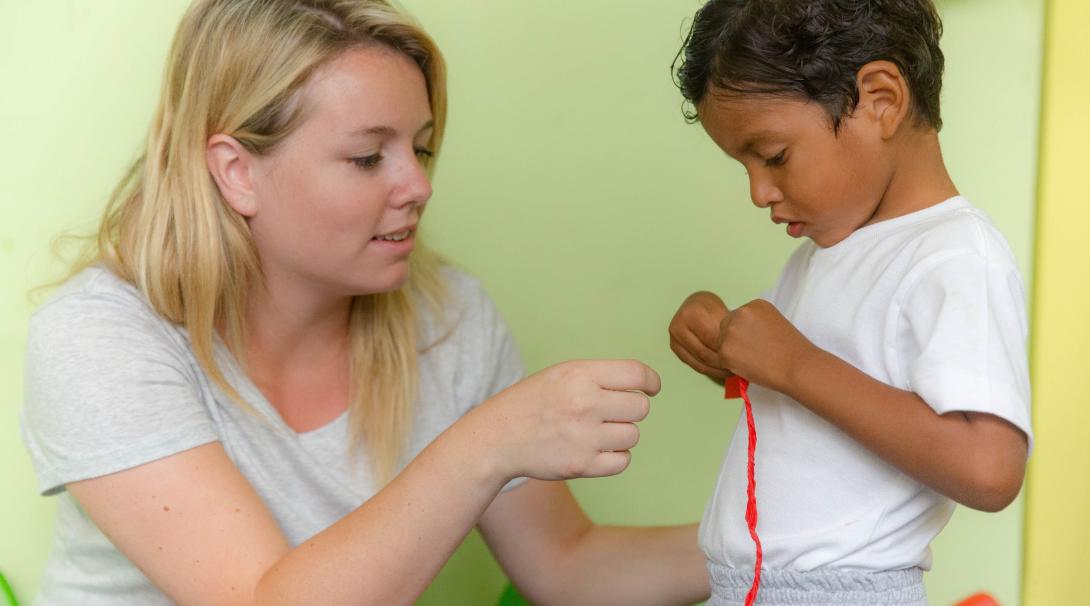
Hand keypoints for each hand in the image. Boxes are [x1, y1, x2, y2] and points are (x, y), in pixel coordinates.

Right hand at [473, 360, 659, 481]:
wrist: (497, 438)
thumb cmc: (533, 403)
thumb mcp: (562, 374)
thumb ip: (600, 376)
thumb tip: (645, 386)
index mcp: (580, 375)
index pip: (637, 374)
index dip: (651, 382)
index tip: (651, 388)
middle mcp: (585, 403)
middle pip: (641, 408)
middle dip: (630, 410)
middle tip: (608, 413)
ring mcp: (584, 436)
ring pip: (633, 435)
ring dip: (620, 435)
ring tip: (594, 431)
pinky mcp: (582, 465)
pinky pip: (623, 461)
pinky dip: (614, 457)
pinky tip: (595, 449)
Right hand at [668, 291, 732, 381]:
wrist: (696, 305)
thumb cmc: (712, 308)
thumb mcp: (722, 311)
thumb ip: (728, 329)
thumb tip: (738, 349)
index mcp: (691, 314)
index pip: (711, 338)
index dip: (727, 348)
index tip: (741, 354)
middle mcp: (678, 326)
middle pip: (704, 352)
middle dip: (723, 361)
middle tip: (738, 366)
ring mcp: (674, 339)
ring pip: (700, 362)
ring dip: (717, 369)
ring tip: (732, 370)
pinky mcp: (675, 348)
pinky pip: (695, 365)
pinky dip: (710, 370)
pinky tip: (722, 371)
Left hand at [717, 299, 814, 393]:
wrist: (798, 366)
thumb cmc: (792, 350)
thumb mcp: (774, 323)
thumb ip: (755, 323)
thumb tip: (740, 335)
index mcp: (754, 305)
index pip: (738, 317)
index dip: (746, 333)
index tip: (759, 343)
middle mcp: (740, 313)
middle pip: (725, 327)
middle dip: (734, 340)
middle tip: (753, 354)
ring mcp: (731, 331)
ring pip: (722, 343)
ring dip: (733, 353)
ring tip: (755, 360)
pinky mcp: (725, 350)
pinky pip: (722, 359)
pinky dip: (732, 366)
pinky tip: (750, 367)